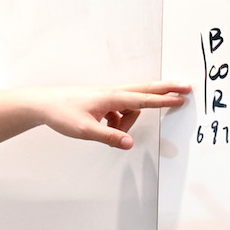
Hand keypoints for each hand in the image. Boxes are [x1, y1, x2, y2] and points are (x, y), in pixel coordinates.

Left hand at [0, 81, 191, 154]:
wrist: (43, 103)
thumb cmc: (62, 113)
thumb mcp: (84, 130)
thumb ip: (109, 137)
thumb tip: (129, 143)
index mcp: (110, 98)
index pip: (143, 99)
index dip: (163, 100)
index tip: (181, 97)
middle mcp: (112, 93)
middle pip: (145, 90)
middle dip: (166, 90)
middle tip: (186, 86)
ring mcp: (107, 96)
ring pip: (130, 106)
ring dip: (129, 120)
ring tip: (110, 132)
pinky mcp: (102, 102)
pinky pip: (119, 111)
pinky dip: (119, 121)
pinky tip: (104, 129)